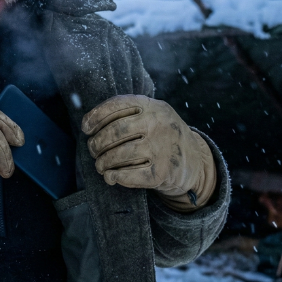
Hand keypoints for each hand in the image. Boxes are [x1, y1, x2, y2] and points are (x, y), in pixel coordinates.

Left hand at [81, 95, 215, 211]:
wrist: (195, 161)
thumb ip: (127, 113)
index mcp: (153, 106)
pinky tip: (110, 176)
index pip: (116, 105)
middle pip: (115, 132)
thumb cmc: (163, 135)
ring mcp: (162, 149)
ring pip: (119, 154)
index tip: (86, 128)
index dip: (95, 116)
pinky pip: (129, 175)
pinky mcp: (162, 173)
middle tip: (93, 150)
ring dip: (102, 162)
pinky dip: (114, 176)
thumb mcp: (153, 114)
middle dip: (97, 143)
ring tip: (100, 165)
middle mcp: (159, 124)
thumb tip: (88, 123)